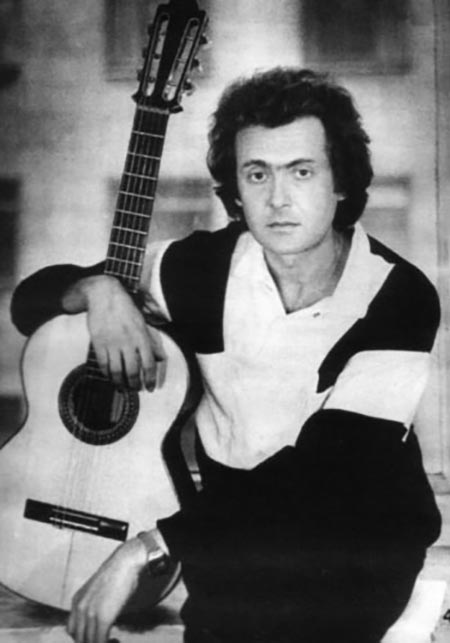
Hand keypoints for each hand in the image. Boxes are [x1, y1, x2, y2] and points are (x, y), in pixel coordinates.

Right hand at [63, 275, 165, 390]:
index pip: (149, 364)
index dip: (150, 379)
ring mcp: (112, 343)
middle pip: (132, 371)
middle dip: (134, 385)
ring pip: (116, 371)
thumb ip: (152, 341)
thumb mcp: (143, 323)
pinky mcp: (98, 343)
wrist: (104, 295)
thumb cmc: (125, 308)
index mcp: (141, 337)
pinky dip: (107, 374)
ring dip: (120, 383)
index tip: (150, 388)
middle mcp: (128, 342)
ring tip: (122, 387)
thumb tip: (161, 358)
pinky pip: (103, 365)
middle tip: (135, 389)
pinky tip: (110, 377)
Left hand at [67, 537, 146, 642]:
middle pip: (78, 638)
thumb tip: (99, 617)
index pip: (71, 629)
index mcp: (76, 601)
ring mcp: (90, 614)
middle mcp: (79, 608)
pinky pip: (100, 641)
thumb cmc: (116, 573)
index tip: (96, 637)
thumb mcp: (97, 589)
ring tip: (113, 641)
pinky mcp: (103, 618)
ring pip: (88, 642)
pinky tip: (116, 640)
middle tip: (106, 640)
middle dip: (90, 642)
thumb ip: (93, 604)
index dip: (83, 637)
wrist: (125, 562)